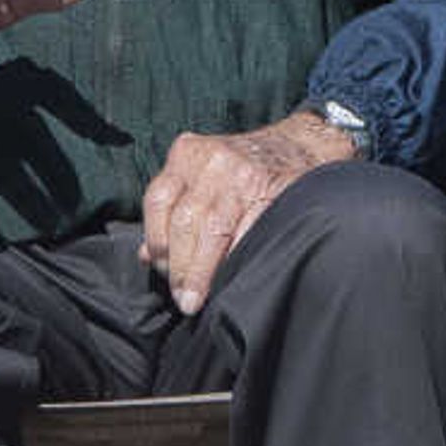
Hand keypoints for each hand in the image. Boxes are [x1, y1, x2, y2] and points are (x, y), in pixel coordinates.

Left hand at [136, 111, 358, 315]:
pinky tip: (232, 277)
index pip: (158, 202)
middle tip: (183, 297)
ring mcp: (245, 174)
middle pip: (185, 221)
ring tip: (198, 299)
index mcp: (187, 154)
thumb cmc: (240, 168)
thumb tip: (146, 256)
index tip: (164, 273)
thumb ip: (172, 209)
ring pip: (213, 231)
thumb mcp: (199, 175)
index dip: (158, 244)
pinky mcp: (275, 190)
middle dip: (180, 266)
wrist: (299, 146)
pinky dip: (237, 258)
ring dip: (203, 272)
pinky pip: (250, 233)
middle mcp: (212, 160)